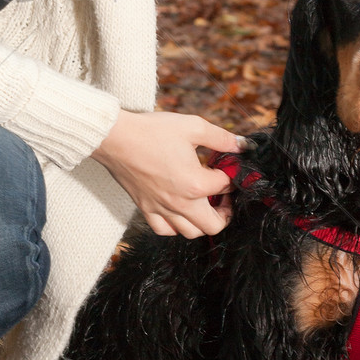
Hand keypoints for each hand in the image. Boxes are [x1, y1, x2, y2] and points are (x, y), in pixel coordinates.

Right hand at [91, 109, 243, 238]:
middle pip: (214, 225)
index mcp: (195, 184)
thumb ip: (221, 138)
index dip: (229, 173)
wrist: (116, 138)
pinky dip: (175, 226)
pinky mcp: (146, 209)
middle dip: (225, 212)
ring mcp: (161, 209)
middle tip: (223, 196)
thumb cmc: (153, 131)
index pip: (225, 186)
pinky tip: (178, 210)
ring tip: (203, 204)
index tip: (224, 164)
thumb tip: (243, 145)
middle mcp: (180, 203)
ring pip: (190, 232)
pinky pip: (165, 230)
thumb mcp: (193, 127)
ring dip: (202, 221)